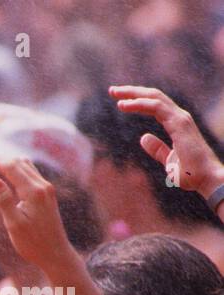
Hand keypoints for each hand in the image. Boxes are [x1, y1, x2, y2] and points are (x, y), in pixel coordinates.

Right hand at [0, 154, 77, 274]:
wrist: (55, 253)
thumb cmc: (33, 243)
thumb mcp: (14, 224)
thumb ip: (3, 200)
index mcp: (33, 192)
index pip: (11, 166)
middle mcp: (42, 186)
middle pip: (18, 162)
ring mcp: (46, 189)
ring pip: (26, 166)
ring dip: (8, 162)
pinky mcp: (46, 194)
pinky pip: (30, 174)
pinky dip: (16, 169)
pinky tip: (6, 176)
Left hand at [109, 85, 223, 197]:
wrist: (206, 179)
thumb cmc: (191, 173)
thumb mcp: (168, 160)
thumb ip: (157, 149)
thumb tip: (143, 138)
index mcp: (176, 124)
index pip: (155, 105)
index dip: (138, 100)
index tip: (120, 101)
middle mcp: (179, 117)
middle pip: (154, 97)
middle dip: (132, 92)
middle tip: (112, 90)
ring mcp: (180, 119)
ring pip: (154, 98)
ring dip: (133, 94)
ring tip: (114, 92)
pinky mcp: (179, 123)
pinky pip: (157, 107)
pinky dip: (140, 104)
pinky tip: (124, 105)